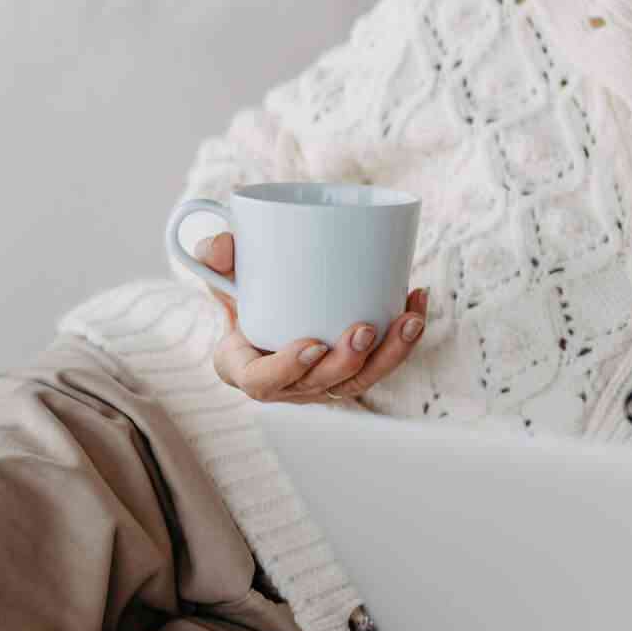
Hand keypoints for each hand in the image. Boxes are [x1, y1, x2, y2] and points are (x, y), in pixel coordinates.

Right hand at [197, 231, 428, 403]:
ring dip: (391, 354)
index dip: (288, 369)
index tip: (312, 344)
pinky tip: (416, 306)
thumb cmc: (243, 291)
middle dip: (348, 362)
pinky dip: (403, 339)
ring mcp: (323, 382)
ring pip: (360, 381)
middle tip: (364, 328)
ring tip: (410, 319)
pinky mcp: (352, 371)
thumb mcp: (223, 272)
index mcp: (246, 367)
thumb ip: (215, 257)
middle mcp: (288, 384)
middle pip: (322, 386)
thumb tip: (220, 244)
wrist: (267, 303)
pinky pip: (381, 364)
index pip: (263, 383)